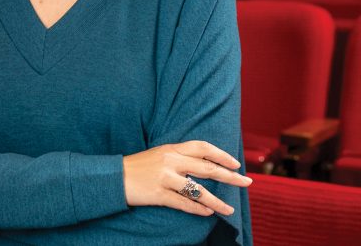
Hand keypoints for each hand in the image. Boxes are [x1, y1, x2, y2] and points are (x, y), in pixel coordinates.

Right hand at [122, 141, 251, 217]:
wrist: (113, 177)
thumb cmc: (138, 166)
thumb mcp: (159, 154)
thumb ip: (179, 156)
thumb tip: (203, 163)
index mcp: (172, 148)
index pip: (203, 147)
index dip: (222, 154)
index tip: (236, 163)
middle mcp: (171, 161)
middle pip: (207, 168)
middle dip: (230, 176)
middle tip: (247, 182)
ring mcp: (166, 178)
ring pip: (198, 191)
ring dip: (217, 201)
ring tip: (229, 209)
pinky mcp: (159, 194)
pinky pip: (184, 204)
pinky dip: (198, 210)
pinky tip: (209, 213)